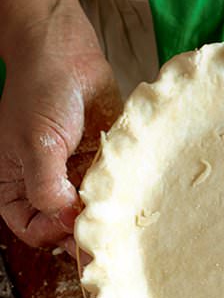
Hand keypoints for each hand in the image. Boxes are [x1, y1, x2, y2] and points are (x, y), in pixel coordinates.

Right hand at [0, 0, 121, 254]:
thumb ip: (46, 187)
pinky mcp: (101, 171)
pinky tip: (131, 204)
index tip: (71, 222)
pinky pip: (112, 196)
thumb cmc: (42, 95)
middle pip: (65, 230)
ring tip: (122, 226)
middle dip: (84, 235)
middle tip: (107, 239)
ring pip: (92, 217)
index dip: (51, 233)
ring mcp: (76, 182)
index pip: (32, 230)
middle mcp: (48, 189)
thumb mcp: (35, 144)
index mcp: (17, 188)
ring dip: (106, 222)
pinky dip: (120, 203)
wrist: (69, 58)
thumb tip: (67, 219)